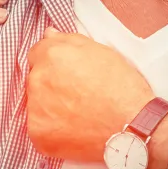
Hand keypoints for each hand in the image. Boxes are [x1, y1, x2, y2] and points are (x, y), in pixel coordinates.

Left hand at [25, 28, 154, 162]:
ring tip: (78, 115)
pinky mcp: (37, 133)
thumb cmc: (123, 88)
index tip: (69, 75)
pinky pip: (39, 127)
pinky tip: (73, 130)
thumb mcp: (102, 53)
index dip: (55, 64)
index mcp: (52, 55)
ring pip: (36, 104)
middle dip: (51, 85)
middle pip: (36, 79)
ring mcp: (34, 108)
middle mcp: (38, 79)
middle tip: (78, 96)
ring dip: (50, 107)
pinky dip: (52, 129)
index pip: (37, 54)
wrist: (133, 127)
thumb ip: (69, 41)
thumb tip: (48, 35)